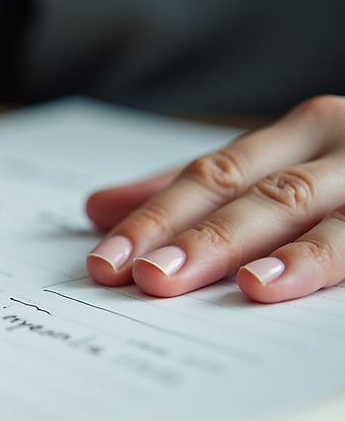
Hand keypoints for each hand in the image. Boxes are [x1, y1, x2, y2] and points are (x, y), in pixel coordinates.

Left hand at [85, 95, 344, 302]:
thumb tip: (99, 208)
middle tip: (150, 279)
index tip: (105, 260)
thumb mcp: (273, 166)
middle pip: (262, 195)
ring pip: (327, 216)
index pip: (212, 175)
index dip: (156, 217)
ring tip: (242, 287)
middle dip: (203, 238)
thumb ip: (193, 189)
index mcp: (300, 132)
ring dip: (280, 255)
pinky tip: (291, 287)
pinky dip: (331, 266)